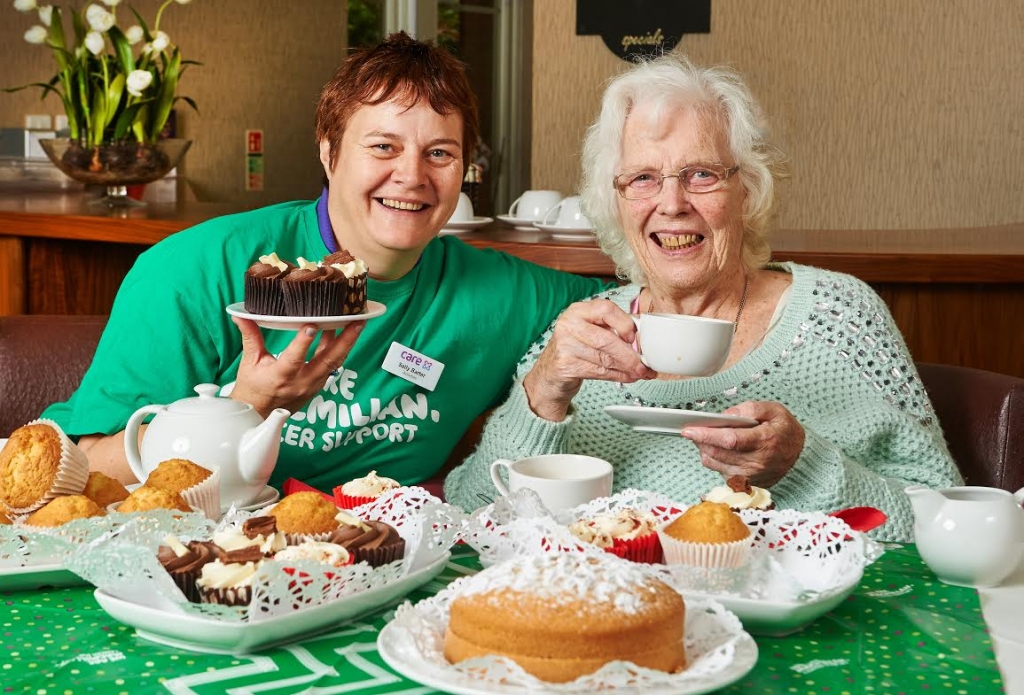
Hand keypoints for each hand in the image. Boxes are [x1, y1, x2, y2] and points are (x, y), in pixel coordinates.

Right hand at [229, 316, 364, 417]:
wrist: (258, 414)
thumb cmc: (253, 388)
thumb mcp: (249, 361)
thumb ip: (250, 336)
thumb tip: (240, 315)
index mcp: (280, 376)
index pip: (293, 358)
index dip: (303, 342)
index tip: (311, 325)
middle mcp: (301, 382)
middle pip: (327, 360)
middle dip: (344, 340)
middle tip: (357, 322)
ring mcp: (312, 385)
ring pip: (334, 362)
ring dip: (346, 343)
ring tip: (356, 324)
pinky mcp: (318, 385)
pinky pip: (332, 366)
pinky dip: (339, 350)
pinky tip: (343, 334)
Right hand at [523, 299, 654, 420]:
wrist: (551, 372)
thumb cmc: (576, 349)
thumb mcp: (592, 332)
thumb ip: (614, 329)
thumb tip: (645, 336)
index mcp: (578, 310)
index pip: (606, 308)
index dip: (625, 323)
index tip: (635, 338)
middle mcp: (569, 324)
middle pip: (606, 339)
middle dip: (629, 355)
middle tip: (644, 365)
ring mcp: (564, 345)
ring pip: (604, 358)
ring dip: (627, 368)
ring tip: (640, 373)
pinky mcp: (565, 365)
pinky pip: (598, 371)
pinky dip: (617, 376)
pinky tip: (627, 377)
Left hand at [681, 401, 804, 487]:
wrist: (801, 459)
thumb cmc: (785, 431)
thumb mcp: (775, 411)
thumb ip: (751, 408)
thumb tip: (728, 414)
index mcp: (764, 441)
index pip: (729, 440)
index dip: (706, 435)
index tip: (689, 429)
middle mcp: (756, 462)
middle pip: (717, 452)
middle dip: (701, 440)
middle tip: (695, 429)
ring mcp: (750, 475)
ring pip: (714, 463)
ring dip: (705, 449)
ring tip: (707, 437)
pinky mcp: (744, 483)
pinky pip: (719, 471)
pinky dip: (714, 459)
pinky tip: (719, 449)